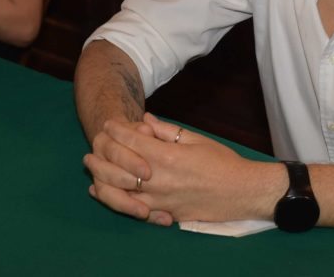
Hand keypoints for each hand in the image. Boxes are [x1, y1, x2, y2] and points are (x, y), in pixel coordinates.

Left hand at [91, 113, 278, 223]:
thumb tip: (145, 119)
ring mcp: (160, 200)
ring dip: (102, 178)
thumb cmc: (222, 162)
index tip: (109, 124)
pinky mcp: (165, 214)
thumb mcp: (196, 139)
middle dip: (103, 154)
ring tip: (92, 168)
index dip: (118, 131)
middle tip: (93, 146)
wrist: (241, 192)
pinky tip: (105, 192)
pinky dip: (115, 200)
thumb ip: (167, 130)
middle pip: (119, 167)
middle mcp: (159, 180)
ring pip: (120, 192)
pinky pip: (133, 209)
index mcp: (168, 157)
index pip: (133, 141)